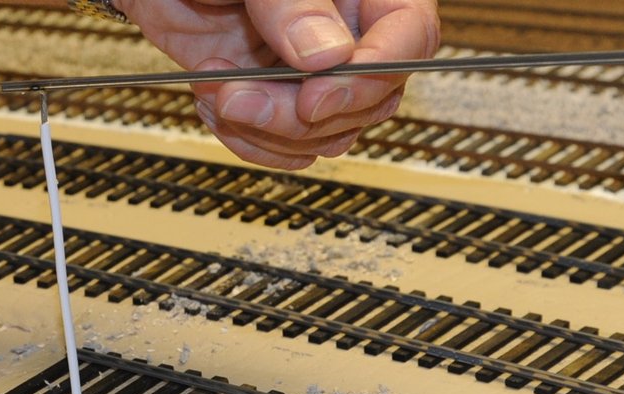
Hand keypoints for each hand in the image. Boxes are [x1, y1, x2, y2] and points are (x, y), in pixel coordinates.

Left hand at [113, 0, 439, 169]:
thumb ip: (291, 2)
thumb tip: (327, 57)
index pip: (410, 36)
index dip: (369, 77)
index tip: (314, 97)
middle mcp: (350, 33)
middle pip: (369, 101)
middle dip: (299, 115)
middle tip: (240, 95)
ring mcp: (314, 73)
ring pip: (329, 135)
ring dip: (267, 131)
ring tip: (215, 89)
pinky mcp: (277, 100)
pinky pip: (290, 149)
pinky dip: (249, 142)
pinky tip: (213, 103)